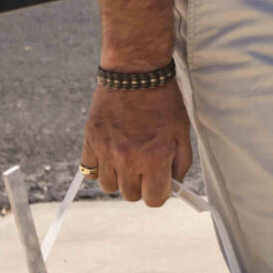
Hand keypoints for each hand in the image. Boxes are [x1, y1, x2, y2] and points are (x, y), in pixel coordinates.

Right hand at [80, 80, 191, 207]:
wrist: (135, 72)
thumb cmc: (164, 100)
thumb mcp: (182, 131)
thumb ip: (180, 163)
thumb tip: (174, 184)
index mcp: (155, 158)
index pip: (154, 199)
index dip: (160, 193)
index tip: (161, 184)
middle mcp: (129, 159)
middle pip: (131, 195)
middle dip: (141, 185)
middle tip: (145, 167)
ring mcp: (107, 151)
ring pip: (109, 187)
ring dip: (120, 178)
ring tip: (127, 160)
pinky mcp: (90, 141)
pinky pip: (90, 171)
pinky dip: (99, 168)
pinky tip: (110, 155)